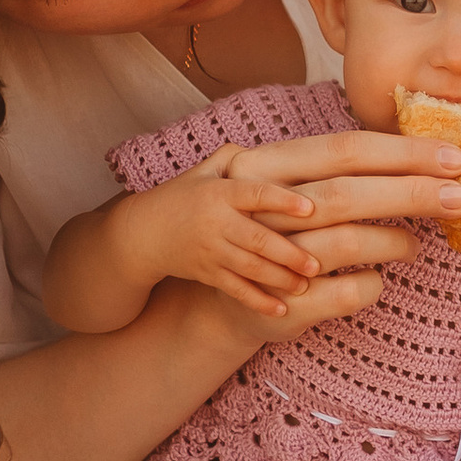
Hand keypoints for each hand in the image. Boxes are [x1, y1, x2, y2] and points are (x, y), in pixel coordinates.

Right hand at [133, 149, 336, 316]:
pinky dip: (257, 301)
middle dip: (288, 253)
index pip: (254, 194)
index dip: (282, 201)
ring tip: (305, 285)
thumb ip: (236, 157)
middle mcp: (215, 222)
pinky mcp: (206, 273)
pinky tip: (281, 309)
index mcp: (219, 192)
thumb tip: (275, 151)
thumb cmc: (183, 195)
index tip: (311, 208)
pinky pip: (235, 289)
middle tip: (317, 263)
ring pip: (249, 268)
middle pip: (256, 239)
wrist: (143, 233)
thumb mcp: (204, 170)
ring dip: (278, 279)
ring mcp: (210, 250)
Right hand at [173, 127, 460, 319]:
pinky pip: (324, 292)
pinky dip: (360, 287)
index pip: (345, 150)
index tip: (454, 156)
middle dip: (408, 191)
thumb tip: (408, 153)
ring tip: (418, 245)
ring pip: (334, 241)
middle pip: (344, 191)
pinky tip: (378, 282)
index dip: (401, 152)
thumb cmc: (254, 218)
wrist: (186, 268)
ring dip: (385, 242)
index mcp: (269, 163)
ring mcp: (257, 249)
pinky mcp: (263, 295)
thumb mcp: (281, 179)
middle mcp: (260, 200)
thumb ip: (331, 168)